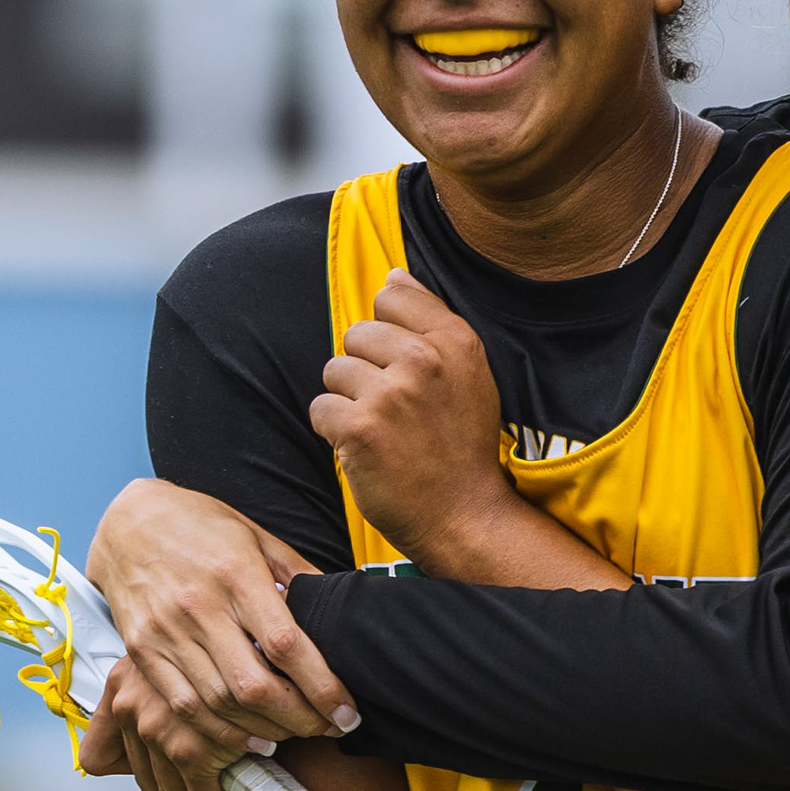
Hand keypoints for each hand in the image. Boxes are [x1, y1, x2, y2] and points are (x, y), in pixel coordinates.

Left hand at [77, 654, 248, 790]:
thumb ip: (155, 694)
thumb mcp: (173, 659)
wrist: (249, 633)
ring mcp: (159, 730)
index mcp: (119, 687)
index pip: (99, 757)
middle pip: (145, 779)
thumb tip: (154, 737)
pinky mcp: (192, 750)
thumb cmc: (216, 645)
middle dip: (176, 790)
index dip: (127, 769)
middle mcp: (131, 708)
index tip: (157, 771)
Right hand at [81, 478, 353, 763]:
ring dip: (264, 730)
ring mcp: (166, 633)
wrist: (128, 523)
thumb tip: (339, 617)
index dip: (322, 687)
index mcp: (236, 574)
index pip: (286, 645)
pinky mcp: (142, 652)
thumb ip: (299, 576)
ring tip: (294, 734)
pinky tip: (249, 738)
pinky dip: (220, 732)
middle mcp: (199, 607)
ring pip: (219, 704)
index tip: (347, 713)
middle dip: (300, 719)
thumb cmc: (202, 527)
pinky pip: (182, 706)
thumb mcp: (259, 536)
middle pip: (253, 686)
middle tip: (328, 729)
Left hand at [314, 277, 535, 564]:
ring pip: (335, 371)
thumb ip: (431, 321)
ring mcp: (390, 394)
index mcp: (455, 341)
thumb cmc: (462, 446)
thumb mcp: (469, 374)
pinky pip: (321, 409)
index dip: (387, 331)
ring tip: (381, 431)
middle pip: (356, 333)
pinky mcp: (360, 429)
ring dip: (348, 401)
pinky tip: (365, 450)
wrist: (465, 515)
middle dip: (365, 369)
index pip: (392, 296)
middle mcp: (423, 360)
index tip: (402, 367)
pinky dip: (334, 432)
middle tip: (395, 410)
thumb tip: (394, 274)